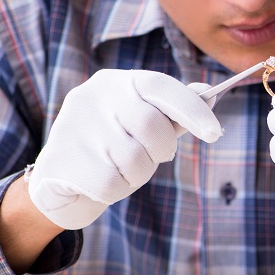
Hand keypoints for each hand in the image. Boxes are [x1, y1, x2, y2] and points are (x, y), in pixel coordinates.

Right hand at [28, 69, 221, 228]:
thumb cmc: (113, 151)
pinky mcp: (61, 160)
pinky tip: (101, 184)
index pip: (161, 86)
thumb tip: (209, 94)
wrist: (60, 185)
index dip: (192, 109)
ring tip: (119, 170)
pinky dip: (116, 191)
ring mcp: (72, 126)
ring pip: (133, 159)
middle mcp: (91, 96)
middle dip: (161, 150)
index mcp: (114, 82)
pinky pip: (112, 184)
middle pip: (151, 125)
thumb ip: (173, 112)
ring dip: (137, 174)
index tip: (215, 133)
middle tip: (150, 157)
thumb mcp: (142, 128)